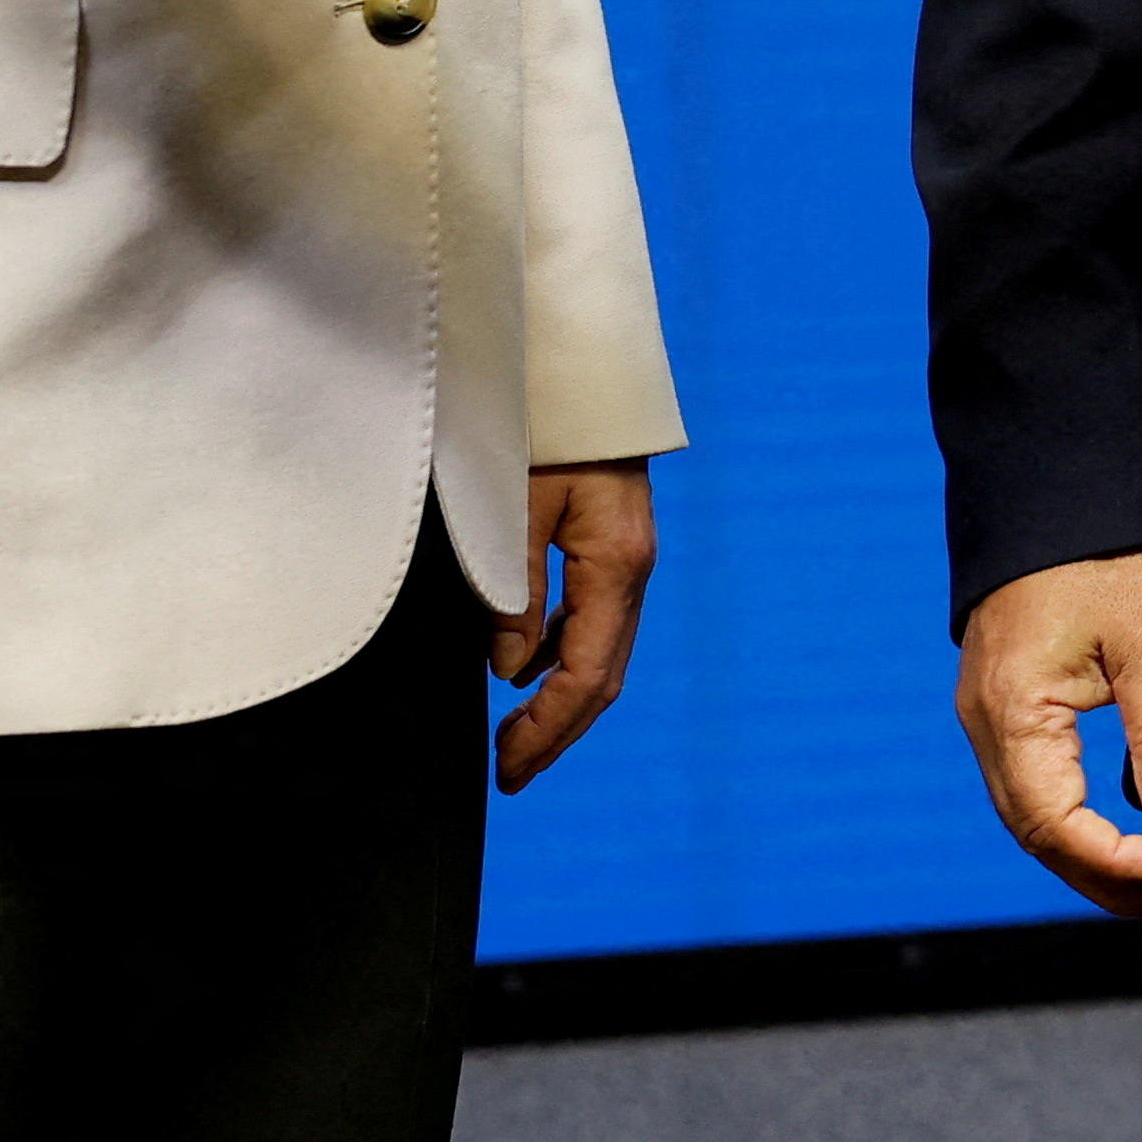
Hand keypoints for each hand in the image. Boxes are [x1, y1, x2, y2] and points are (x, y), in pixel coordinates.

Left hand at [494, 457, 655, 791]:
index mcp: (616, 564)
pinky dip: (561, 659)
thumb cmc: (545, 428)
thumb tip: (509, 671)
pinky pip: (592, 620)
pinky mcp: (611, 546)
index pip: (588, 674)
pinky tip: (525, 671)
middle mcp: (632, 569)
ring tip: (513, 738)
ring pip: (602, 652)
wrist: (582, 366)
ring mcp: (626, 558)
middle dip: (558, 731)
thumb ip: (514, 590)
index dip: (549, 729)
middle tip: (510, 775)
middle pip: (605, 675)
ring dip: (560, 700)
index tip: (509, 768)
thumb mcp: (516, 507)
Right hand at [955, 551, 1141, 923]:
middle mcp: (985, 723)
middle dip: (1109, 877)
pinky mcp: (1003, 704)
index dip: (1119, 862)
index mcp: (1014, 710)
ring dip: (1094, 855)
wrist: (1055, 483)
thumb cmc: (1103, 552)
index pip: (1055, 824)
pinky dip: (1077, 821)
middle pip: (1038, 835)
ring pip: (1032, 817)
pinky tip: (1124, 828)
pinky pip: (1032, 785)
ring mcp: (987, 714)